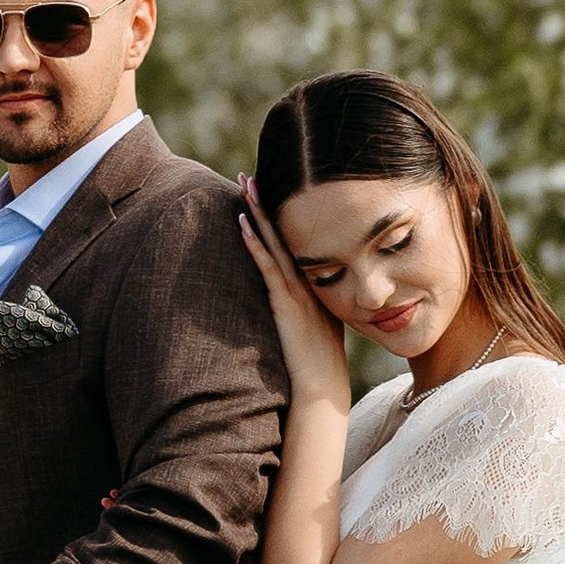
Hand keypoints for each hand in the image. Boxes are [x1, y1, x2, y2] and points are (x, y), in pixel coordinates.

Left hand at [238, 184, 352, 412]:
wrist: (322, 388)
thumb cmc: (317, 368)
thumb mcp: (313, 332)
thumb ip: (306, 315)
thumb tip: (295, 310)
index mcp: (316, 286)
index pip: (295, 243)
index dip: (281, 217)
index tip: (267, 193)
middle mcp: (309, 282)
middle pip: (285, 234)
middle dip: (267, 204)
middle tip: (252, 176)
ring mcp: (298, 290)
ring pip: (276, 242)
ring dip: (258, 213)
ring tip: (244, 185)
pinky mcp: (286, 303)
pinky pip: (267, 266)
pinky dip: (255, 243)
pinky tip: (242, 223)